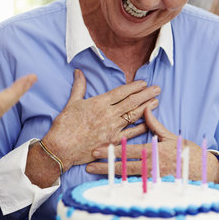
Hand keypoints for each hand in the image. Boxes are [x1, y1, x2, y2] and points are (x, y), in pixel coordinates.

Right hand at [41, 69, 160, 170]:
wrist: (61, 148)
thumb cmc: (65, 125)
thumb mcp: (72, 102)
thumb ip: (79, 86)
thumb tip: (79, 71)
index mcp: (99, 103)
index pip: (121, 92)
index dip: (134, 87)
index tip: (144, 83)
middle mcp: (108, 114)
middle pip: (131, 102)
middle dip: (145, 94)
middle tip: (157, 88)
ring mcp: (112, 129)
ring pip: (133, 116)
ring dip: (146, 108)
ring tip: (156, 101)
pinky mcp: (112, 142)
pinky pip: (130, 134)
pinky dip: (140, 128)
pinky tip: (149, 123)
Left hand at [87, 108, 218, 183]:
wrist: (202, 170)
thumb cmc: (185, 151)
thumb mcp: (170, 136)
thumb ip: (155, 124)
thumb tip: (145, 108)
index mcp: (153, 151)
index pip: (127, 150)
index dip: (110, 150)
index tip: (96, 149)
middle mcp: (150, 165)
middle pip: (123, 166)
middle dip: (105, 164)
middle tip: (88, 163)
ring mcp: (152, 177)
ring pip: (126, 176)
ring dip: (109, 174)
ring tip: (94, 171)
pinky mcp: (154, 185)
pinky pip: (135, 184)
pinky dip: (121, 183)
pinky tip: (109, 181)